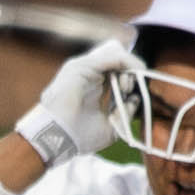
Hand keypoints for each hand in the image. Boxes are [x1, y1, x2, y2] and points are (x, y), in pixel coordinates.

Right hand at [14, 38, 134, 168]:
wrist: (58, 137)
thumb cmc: (79, 135)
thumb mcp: (111, 127)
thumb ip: (124, 112)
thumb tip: (136, 98)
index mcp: (93, 87)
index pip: (117, 74)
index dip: (131, 80)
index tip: (136, 94)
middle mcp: (88, 75)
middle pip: (118, 64)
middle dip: (131, 75)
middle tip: (129, 91)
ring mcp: (85, 68)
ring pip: (117, 58)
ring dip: (129, 69)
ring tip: (127, 86)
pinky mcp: (83, 65)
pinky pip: (113, 58)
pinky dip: (128, 63)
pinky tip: (133, 73)